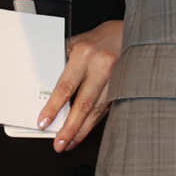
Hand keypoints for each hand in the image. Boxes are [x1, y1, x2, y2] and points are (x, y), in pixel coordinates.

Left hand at [45, 17, 124, 150]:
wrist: (131, 31)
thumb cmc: (99, 39)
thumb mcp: (77, 43)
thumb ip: (64, 64)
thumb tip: (46, 89)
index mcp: (84, 54)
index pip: (66, 86)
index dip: (54, 107)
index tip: (44, 122)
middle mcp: (101, 66)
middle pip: (83, 103)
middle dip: (70, 127)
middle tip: (59, 144)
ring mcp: (116, 77)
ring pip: (97, 110)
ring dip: (82, 130)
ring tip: (69, 143)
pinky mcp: (124, 86)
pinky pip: (106, 108)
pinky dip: (93, 122)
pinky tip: (84, 132)